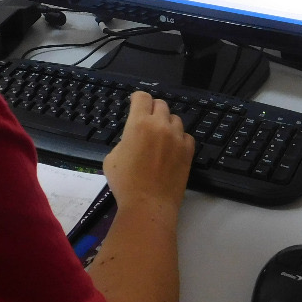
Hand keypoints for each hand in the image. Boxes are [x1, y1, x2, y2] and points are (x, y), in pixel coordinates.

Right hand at [102, 91, 194, 212]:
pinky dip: (179, 138)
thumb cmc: (125, 183)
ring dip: (166, 123)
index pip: (142, 97)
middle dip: (152, 110)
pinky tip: (172, 148)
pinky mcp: (188, 151)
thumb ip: (124, 140)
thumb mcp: (112, 157)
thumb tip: (132, 139)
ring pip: (175, 119)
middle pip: (161, 104)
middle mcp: (160, 126)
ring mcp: (177, 138)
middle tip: (147, 121)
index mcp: (139, 124)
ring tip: (160, 136)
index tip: (135, 103)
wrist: (149, 204)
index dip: (137, 98)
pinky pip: (186, 136)